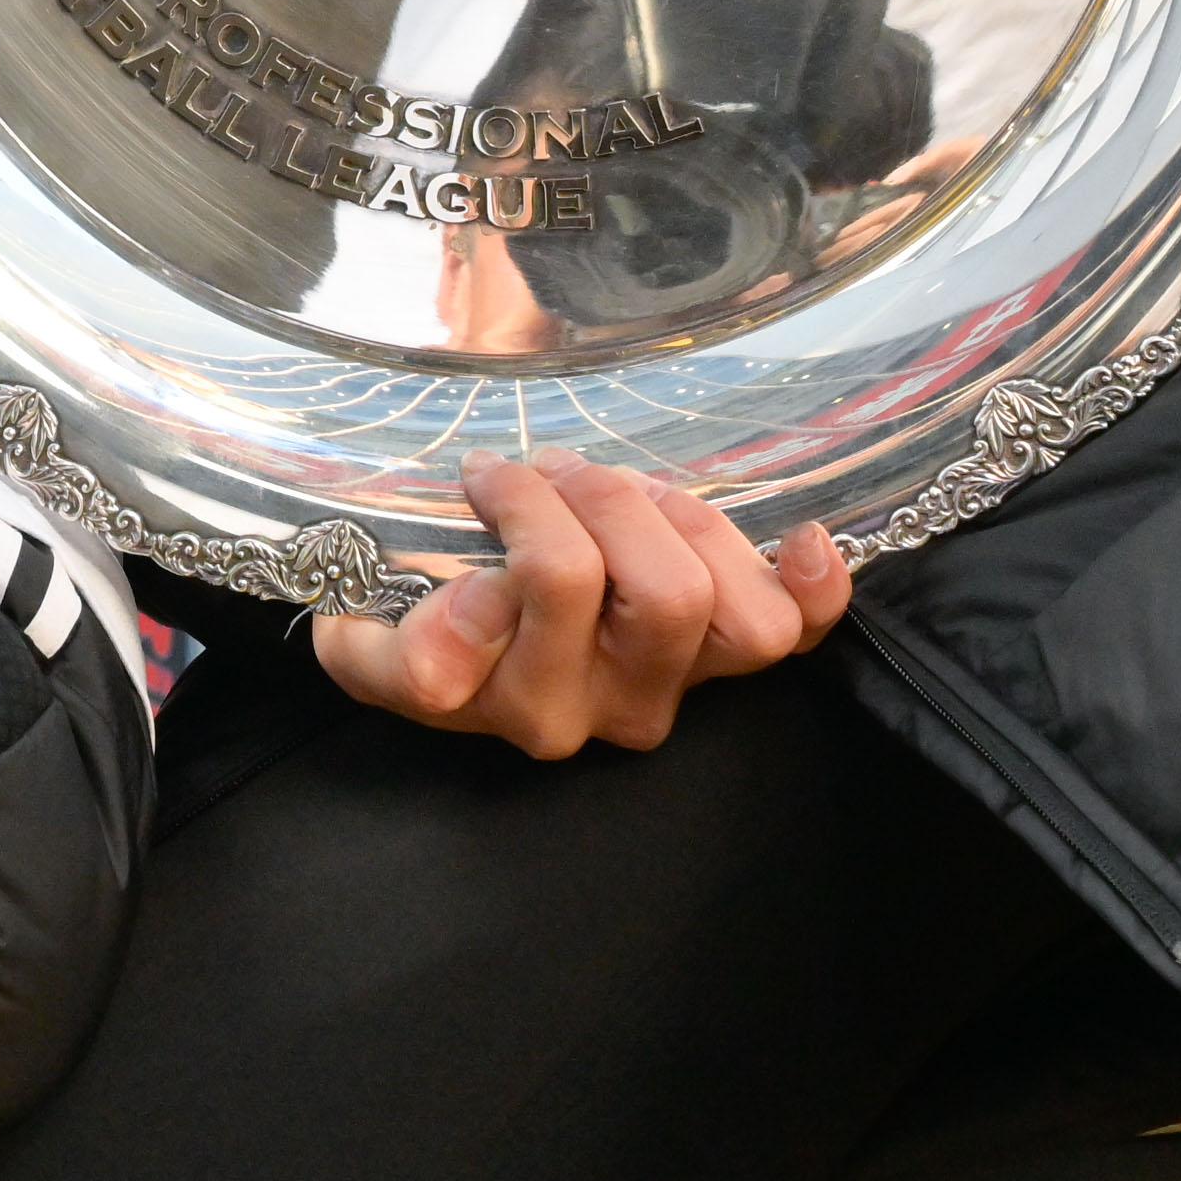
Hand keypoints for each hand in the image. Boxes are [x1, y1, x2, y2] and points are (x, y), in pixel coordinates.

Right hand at [312, 456, 850, 757]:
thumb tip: (463, 611)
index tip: (464, 563)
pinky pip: (792, 634)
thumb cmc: (435, 597)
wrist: (509, 630)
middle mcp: (570, 713)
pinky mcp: (726, 662)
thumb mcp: (369, 618)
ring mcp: (660, 688)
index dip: (464, 612)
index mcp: (467, 696)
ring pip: (690, 599)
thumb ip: (376, 640)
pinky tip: (802, 540)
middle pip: (590, 590)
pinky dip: (811, 586)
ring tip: (617, 489)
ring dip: (657, 515)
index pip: (452, 675)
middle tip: (544, 467)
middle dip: (570, 501)